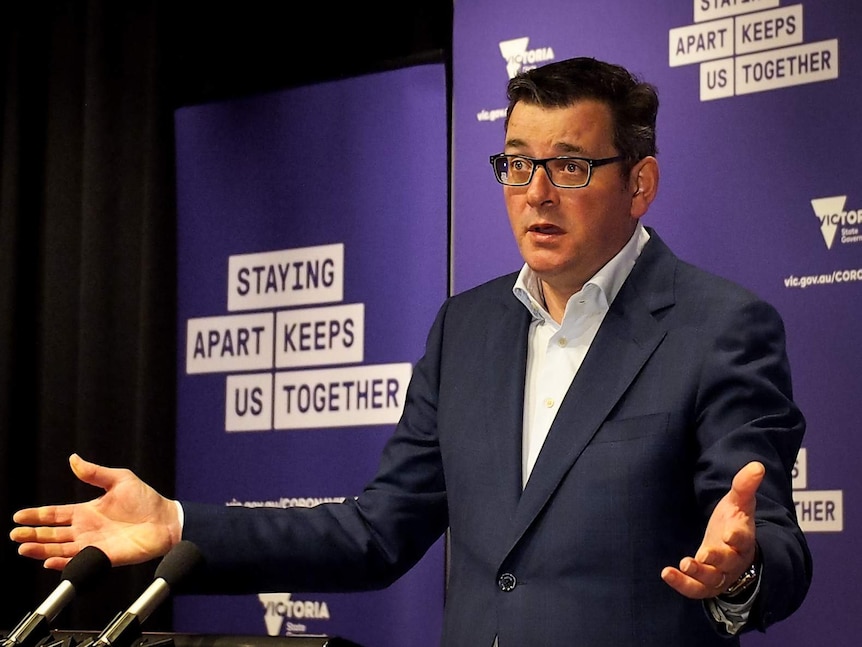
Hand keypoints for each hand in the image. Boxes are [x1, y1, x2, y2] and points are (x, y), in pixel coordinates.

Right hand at [9, 453, 180, 569]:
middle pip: (52, 534)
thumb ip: (94, 473)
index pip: (55, 515)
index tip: (18, 516)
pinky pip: (80, 561)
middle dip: (32, 535)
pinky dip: (63, 562)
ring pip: (60, 549)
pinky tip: (49, 561)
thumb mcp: (119, 480)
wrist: (167, 520)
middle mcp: (86, 529)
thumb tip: (73, 459)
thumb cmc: (146, 500)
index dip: (36, 516)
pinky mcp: (104, 558)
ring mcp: (93, 545)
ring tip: (24, 548)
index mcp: (87, 511)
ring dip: (41, 550)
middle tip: (15, 534)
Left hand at [661, 461, 763, 598]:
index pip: (744, 539)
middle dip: (717, 558)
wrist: (733, 549)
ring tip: (683, 564)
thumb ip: (745, 485)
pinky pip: (696, 589)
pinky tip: (666, 572)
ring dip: (698, 574)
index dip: (738, 536)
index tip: (729, 533)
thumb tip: (757, 465)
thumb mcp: (739, 502)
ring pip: (712, 579)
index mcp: (744, 538)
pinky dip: (682, 584)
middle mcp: (734, 560)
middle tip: (705, 554)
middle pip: (728, 562)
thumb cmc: (735, 522)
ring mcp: (720, 574)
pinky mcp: (706, 584)